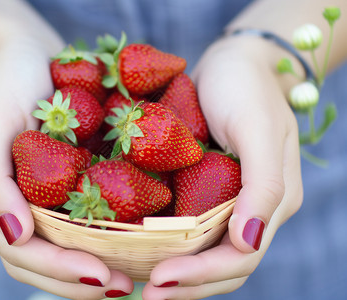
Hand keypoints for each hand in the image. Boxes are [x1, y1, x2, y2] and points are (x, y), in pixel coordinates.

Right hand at [0, 35, 133, 298]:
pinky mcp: (56, 179)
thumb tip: (15, 235)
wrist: (22, 51)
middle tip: (123, 286)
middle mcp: (9, 203)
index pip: (20, 251)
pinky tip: (128, 242)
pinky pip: (76, 218)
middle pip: (40, 260)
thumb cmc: (5, 78)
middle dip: (80, 280)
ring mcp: (33, 193)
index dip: (60, 270)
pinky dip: (99, 237)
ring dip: (92, 267)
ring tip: (130, 277)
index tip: (104, 276)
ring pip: (59, 247)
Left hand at [142, 36, 303, 298]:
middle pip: (220, 265)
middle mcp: (246, 210)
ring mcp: (223, 200)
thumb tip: (248, 242)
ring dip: (171, 272)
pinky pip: (184, 226)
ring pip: (200, 252)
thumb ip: (264, 185)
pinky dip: (163, 243)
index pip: (239, 257)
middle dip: (184, 285)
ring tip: (135, 280)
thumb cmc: (246, 87)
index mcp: (269, 203)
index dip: (201, 275)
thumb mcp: (259, 128)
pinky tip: (135, 247)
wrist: (232, 61)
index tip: (158, 281)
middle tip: (142, 294)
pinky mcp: (201, 187)